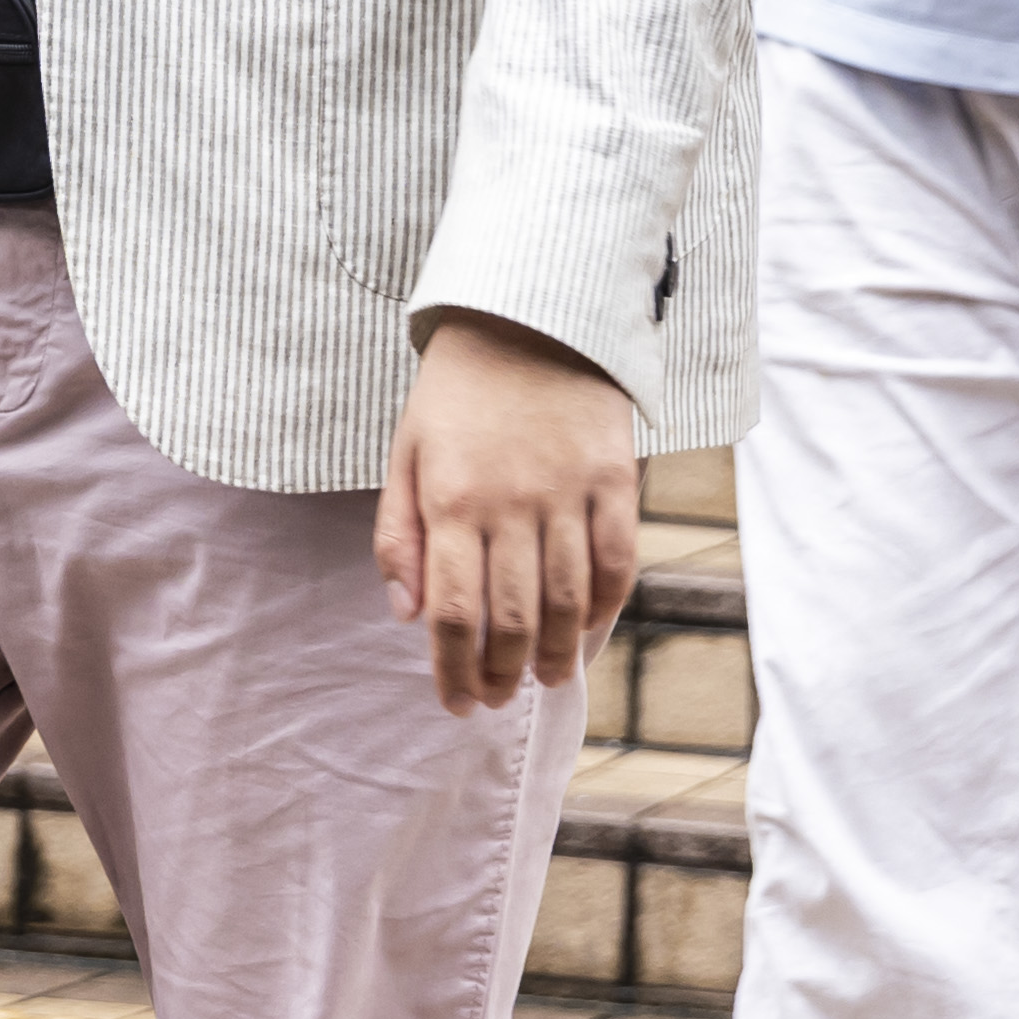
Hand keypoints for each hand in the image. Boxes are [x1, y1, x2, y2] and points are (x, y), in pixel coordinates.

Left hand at [372, 311, 640, 715]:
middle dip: (503, 672)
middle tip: (498, 696)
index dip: (454, 671)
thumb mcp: (405, 453)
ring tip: (547, 678)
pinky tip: (591, 631)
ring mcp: (568, 491)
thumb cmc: (457, 392)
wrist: (526, 316)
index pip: (453, 613)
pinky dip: (607, 607)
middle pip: (513, 618)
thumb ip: (399, 536)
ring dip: (559, 654)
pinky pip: (618, 560)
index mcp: (451, 500)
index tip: (456, 702)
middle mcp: (511, 503)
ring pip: (569, 601)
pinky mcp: (614, 477)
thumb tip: (406, 616)